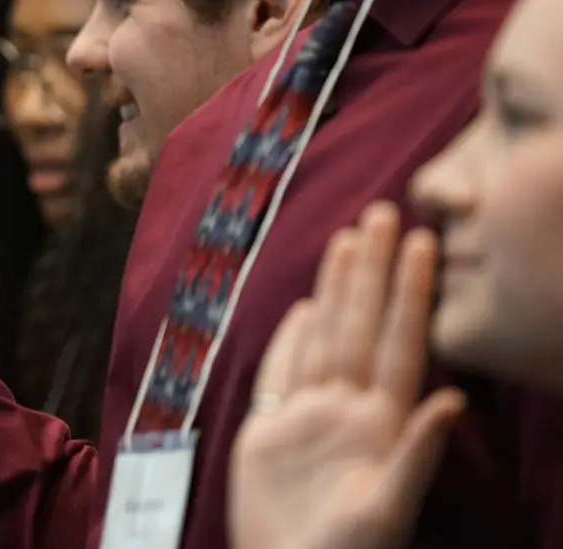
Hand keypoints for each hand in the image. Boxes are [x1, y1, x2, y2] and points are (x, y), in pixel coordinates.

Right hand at [229, 202, 464, 548]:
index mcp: (380, 424)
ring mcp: (307, 417)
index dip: (410, 293)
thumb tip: (454, 400)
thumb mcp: (389, 509)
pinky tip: (304, 308)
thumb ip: (417, 453)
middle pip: (360, 325)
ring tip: (347, 241)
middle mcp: (346, 410)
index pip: (398, 342)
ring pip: (324, 337)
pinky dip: (291, 338)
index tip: (422, 243)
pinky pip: (282, 372)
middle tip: (382, 214)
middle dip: (372, 270)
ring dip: (336, 289)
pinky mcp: (268, 430)